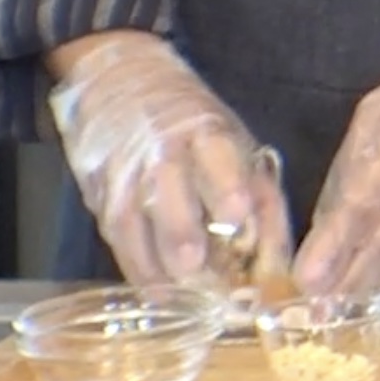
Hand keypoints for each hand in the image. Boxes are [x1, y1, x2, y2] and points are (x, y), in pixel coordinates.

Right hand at [47, 33, 287, 289]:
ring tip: (177, 297)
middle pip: (166, 191)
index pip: (216, 156)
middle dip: (180, 231)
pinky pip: (115, 235)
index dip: (226, 184)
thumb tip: (280, 265)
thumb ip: (263, 202)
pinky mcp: (99, 192)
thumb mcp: (239, 146)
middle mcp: (161, 151)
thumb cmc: (199, 129)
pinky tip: (155, 292)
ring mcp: (124, 172)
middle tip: (194, 267)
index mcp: (206, 132)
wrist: (124, 83)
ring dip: (154, 262)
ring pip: (133, 220)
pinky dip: (135, 267)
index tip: (238, 213)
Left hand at [294, 31, 379, 294]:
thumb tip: (321, 220)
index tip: (308, 276)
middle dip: (346, 278)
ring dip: (362, 284)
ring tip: (327, 311)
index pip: (362, 204)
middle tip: (312, 310)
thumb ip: (349, 166)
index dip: (335, 243)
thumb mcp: (373, 117)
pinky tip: (358, 288)